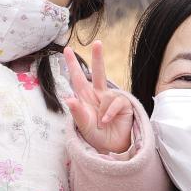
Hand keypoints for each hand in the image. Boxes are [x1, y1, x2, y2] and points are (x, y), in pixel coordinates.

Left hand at [63, 40, 133, 154]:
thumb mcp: (83, 125)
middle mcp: (98, 94)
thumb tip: (68, 98)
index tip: (66, 50)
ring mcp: (111, 98)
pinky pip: (115, 102)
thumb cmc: (95, 135)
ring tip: (101, 123)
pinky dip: (109, 113)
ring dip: (101, 111)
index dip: (72, 65)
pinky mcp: (123, 103)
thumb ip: (77, 112)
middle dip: (98, 57)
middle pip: (98, 72)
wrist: (112, 147)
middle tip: (97, 42)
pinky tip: (107, 121)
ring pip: (107, 93)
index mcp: (85, 97)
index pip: (77, 78)